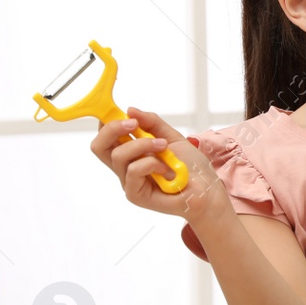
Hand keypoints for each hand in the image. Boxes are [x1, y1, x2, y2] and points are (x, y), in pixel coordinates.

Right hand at [89, 107, 224, 222]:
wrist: (206, 190)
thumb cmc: (191, 166)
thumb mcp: (172, 137)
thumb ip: (152, 123)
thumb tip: (129, 109)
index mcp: (131, 151)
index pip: (106, 136)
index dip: (107, 122)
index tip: (121, 111)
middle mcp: (126, 166)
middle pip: (99, 146)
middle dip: (113, 129)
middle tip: (134, 124)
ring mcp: (128, 181)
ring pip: (118, 156)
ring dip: (143, 145)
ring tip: (163, 146)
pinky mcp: (135, 194)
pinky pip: (133, 171)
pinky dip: (151, 164)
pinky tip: (167, 169)